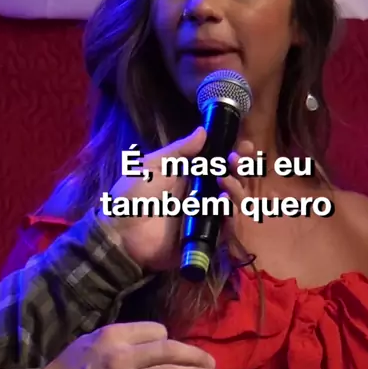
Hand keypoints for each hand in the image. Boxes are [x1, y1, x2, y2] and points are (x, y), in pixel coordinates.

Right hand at [43, 321, 219, 368]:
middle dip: (195, 356)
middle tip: (212, 362)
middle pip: (170, 350)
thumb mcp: (88, 343)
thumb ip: (117, 340)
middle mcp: (124, 355)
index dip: (170, 340)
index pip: (156, 331)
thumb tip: (146, 343)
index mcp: (114, 335)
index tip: (176, 349)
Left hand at [98, 128, 253, 270]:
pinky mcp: (204, 237)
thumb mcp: (153, 166)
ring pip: (233, 203)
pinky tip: (225, 204)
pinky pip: (225, 228)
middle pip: (231, 182)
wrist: (122, 232)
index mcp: (189, 176)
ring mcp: (204, 216)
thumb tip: (203, 131)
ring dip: (236, 189)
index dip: (234, 156)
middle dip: (240, 170)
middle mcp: (201, 195)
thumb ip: (179, 151)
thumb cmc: (133, 195)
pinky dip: (229, 215)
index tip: (245, 146)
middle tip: (237, 161)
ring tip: (224, 182)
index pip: (219, 164)